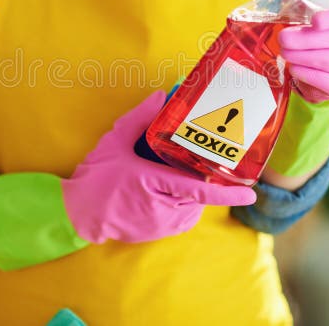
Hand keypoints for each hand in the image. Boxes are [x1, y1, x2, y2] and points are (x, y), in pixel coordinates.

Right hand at [62, 90, 255, 243]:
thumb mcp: (114, 142)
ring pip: (194, 207)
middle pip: (199, 194)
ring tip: (177, 174)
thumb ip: (139, 118)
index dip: (227, 193)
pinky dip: (183, 202)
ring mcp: (162, 224)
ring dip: (193, 191)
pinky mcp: (159, 233)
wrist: (78, 213)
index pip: (198, 190)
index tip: (250, 193)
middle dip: (204, 178)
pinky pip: (183, 217)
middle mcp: (162, 209)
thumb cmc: (95, 178)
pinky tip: (169, 188)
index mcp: (154, 185)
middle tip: (202, 160)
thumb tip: (160, 96)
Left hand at [278, 0, 328, 102]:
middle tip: (284, 39)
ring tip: (285, 53)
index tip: (315, 20)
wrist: (317, 68)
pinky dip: (312, 77)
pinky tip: (295, 69)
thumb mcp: (308, 16)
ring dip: (306, 58)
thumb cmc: (313, 36)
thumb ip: (301, 5)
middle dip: (308, 40)